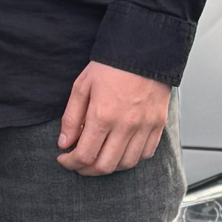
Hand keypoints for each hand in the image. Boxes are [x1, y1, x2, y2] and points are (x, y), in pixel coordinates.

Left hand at [57, 63, 171, 176]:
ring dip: (109, 167)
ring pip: (126, 164)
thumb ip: (71, 118)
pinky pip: (145, 154)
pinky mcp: (158, 125)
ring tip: (98, 158)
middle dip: (86, 170)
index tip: (64, 159)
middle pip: (104, 166)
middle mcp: (125, 125)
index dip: (70, 163)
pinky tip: (119, 151)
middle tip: (78, 163)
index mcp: (103, 115)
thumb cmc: (111, 65)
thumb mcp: (82, 86)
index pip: (84, 155)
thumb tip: (64, 143)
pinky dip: (131, 159)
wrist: (144, 51)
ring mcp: (144, 127)